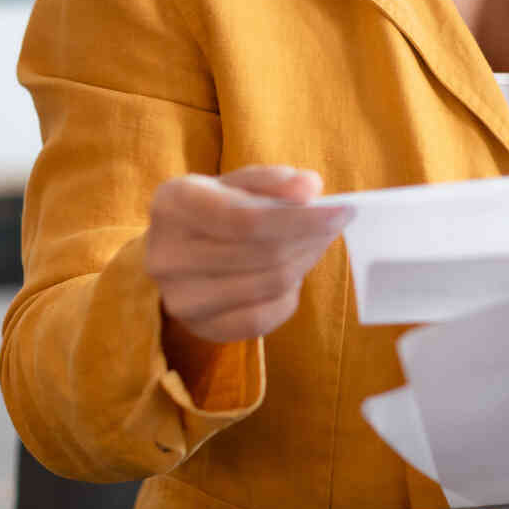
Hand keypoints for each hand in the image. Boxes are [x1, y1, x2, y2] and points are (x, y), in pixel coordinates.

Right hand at [145, 166, 352, 343]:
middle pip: (262, 254)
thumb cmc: (215, 209)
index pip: (246, 219)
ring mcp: (179, 298)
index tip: (343, 212)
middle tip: (332, 227)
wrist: (175, 252)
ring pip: (267, 286)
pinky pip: (262, 319)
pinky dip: (288, 297)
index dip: (302, 219)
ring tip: (312, 246)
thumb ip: (273, 181)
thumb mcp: (238, 183)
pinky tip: (290, 276)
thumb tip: (309, 188)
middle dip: (309, 239)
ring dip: (303, 264)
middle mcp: (166, 254)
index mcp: (173, 203)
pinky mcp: (199, 328)